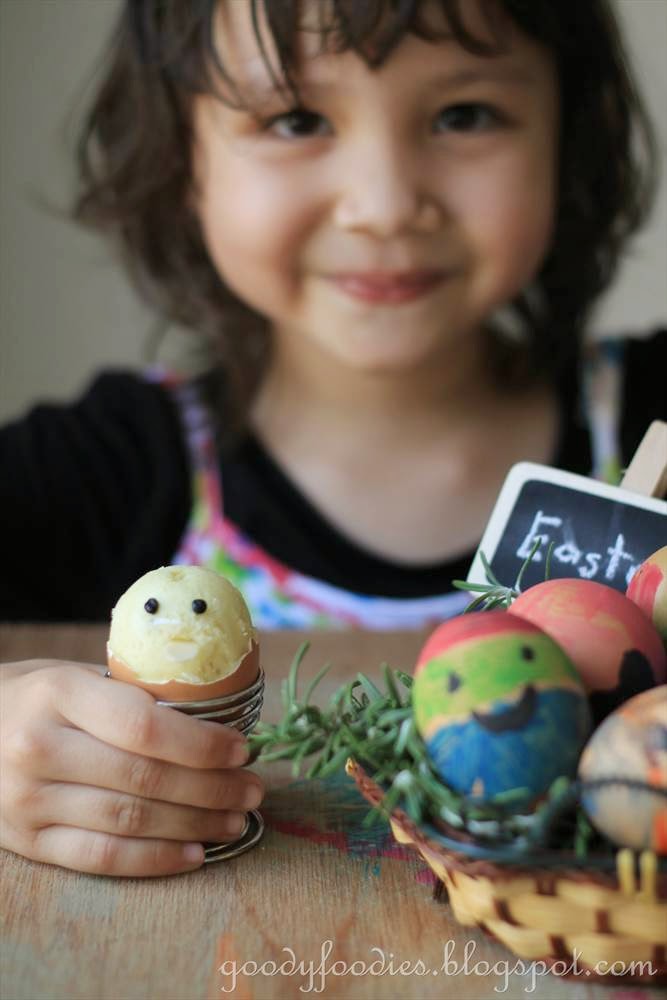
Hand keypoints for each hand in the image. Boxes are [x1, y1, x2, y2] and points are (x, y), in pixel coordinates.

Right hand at [0, 661, 263, 876]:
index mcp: (57, 694)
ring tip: (235, 821)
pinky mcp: (26, 842)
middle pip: (144, 779)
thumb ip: (132, 695)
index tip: (241, 749)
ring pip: (130, 821)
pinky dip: (153, 860)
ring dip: (194, 825)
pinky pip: (101, 858)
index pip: (144, 726)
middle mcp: (38, 748)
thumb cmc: (35, 696)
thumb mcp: (76, 675)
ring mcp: (28, 801)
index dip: (201, 744)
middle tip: (252, 790)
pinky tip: (194, 854)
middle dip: (211, 789)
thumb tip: (215, 717)